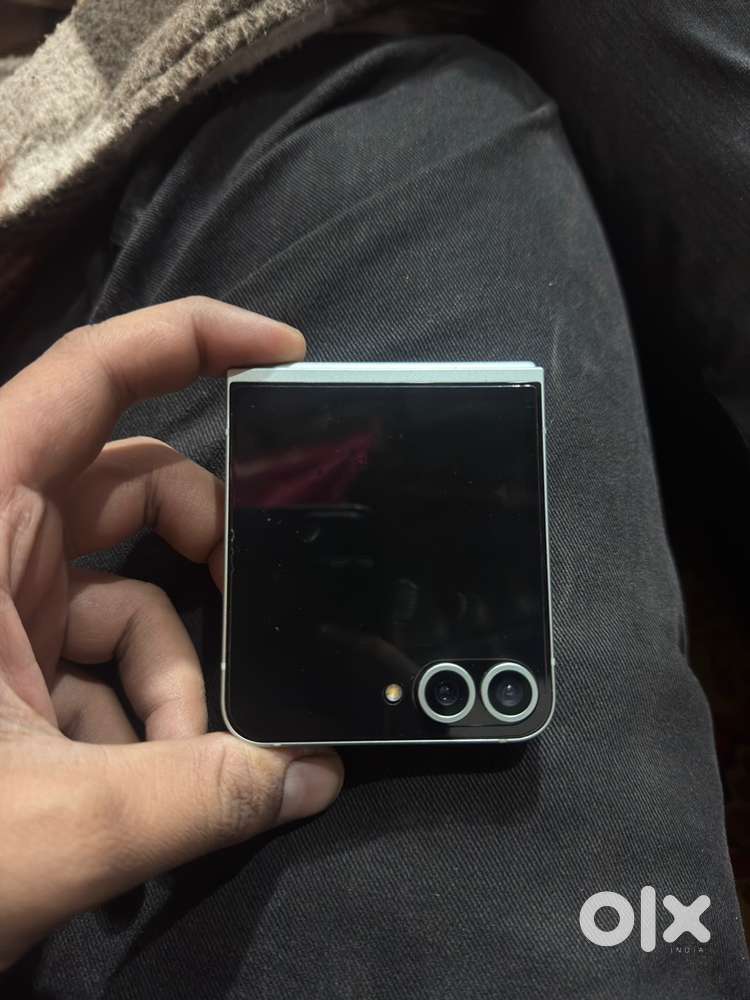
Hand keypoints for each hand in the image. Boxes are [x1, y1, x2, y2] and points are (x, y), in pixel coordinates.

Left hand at [0, 297, 342, 970]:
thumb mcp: (51, 818)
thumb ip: (199, 797)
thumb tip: (318, 778)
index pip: (89, 374)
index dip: (191, 338)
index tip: (286, 356)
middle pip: (137, 487)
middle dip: (213, 548)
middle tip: (268, 607)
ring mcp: (2, 604)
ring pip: (131, 593)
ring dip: (175, 678)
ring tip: (188, 768)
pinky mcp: (8, 663)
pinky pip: (102, 658)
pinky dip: (139, 716)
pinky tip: (144, 790)